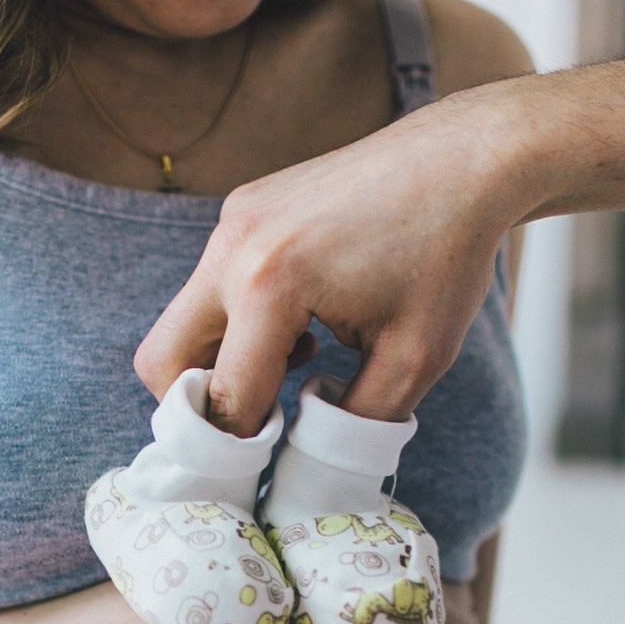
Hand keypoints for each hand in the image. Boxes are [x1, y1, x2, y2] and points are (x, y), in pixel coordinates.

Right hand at [136, 83, 535, 432]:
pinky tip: (304, 315)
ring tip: (298, 358)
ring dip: (225, 358)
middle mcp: (234, 247)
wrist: (462, 160)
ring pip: (183, 321)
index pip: (225, 398)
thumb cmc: (447, 255)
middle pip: (162, 360)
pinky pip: (213, 282)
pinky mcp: (243, 206)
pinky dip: (241, 316)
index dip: (243, 447)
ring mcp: (232, 220)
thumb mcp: (414, 360)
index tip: (270, 462)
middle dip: (200, 405)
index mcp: (270, 286)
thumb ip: (354, 424)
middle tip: (259, 418)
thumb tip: (309, 463)